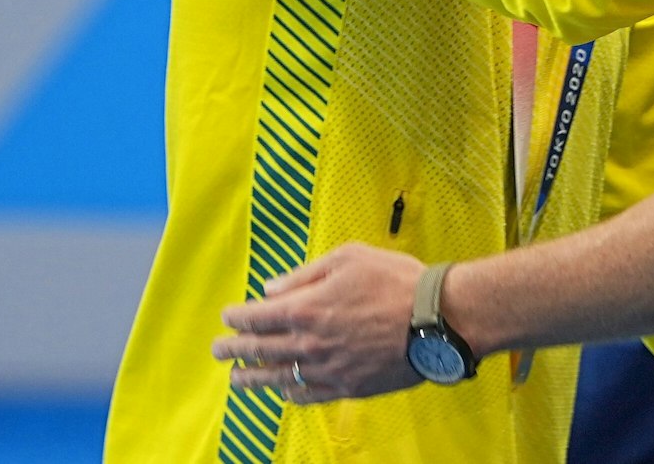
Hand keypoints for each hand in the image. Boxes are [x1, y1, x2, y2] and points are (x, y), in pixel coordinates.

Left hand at [212, 242, 422, 402]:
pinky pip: (307, 395)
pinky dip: (290, 394)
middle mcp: (309, 343)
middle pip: (260, 349)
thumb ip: (305, 274)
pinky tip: (283, 392)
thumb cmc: (396, 280)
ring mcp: (326, 369)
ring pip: (278, 377)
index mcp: (306, 308)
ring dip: (252, 377)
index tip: (227, 317)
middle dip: (234, 348)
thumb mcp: (349, 258)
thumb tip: (271, 289)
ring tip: (236, 378)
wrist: (436, 318)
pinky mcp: (347, 386)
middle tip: (217, 350)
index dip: (237, 317)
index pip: (257, 316)